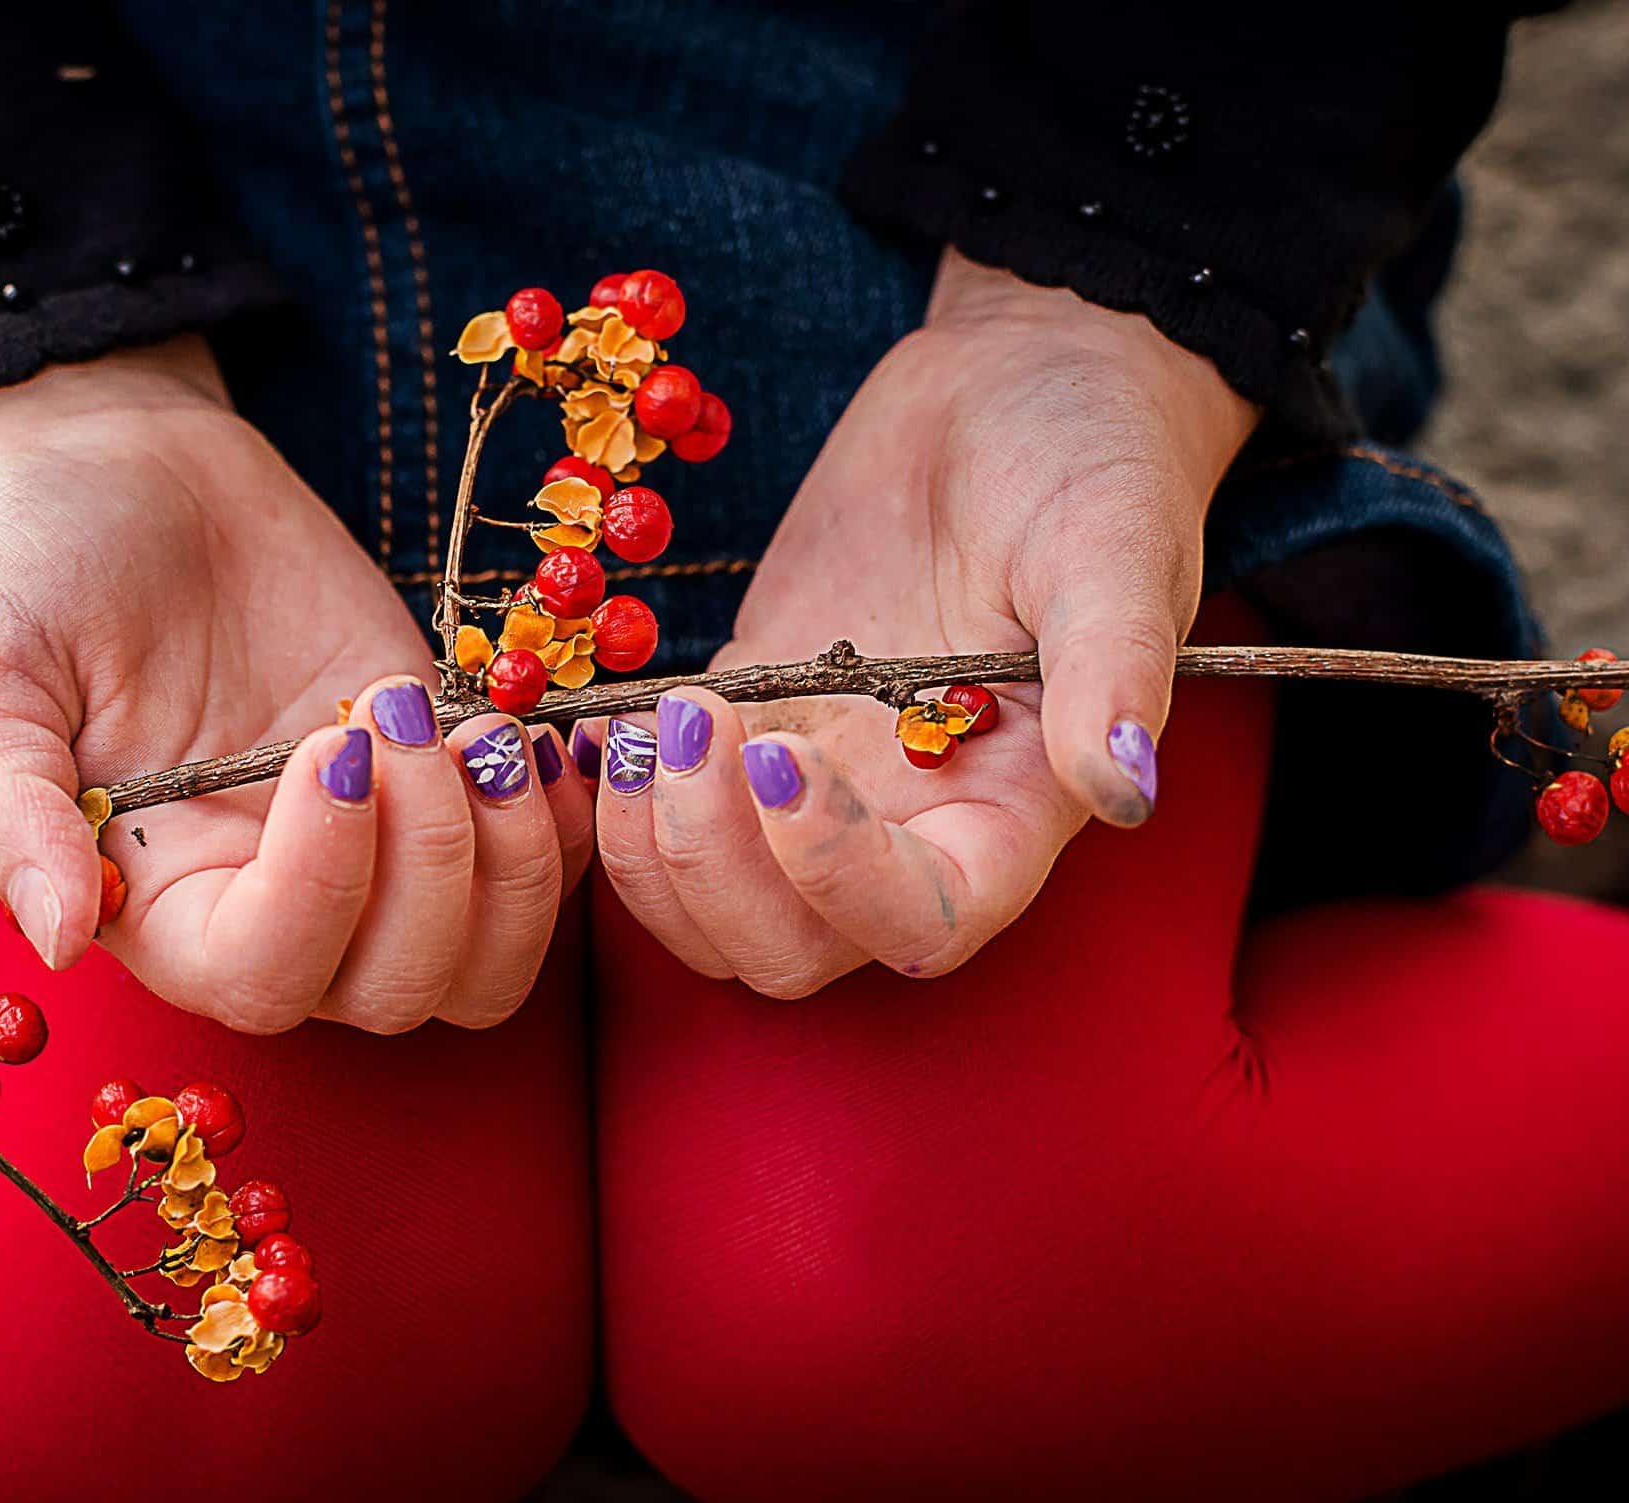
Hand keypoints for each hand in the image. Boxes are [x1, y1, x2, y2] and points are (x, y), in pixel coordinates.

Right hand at [0, 336, 591, 1031]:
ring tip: (470, 729)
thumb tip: (62, 938)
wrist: (119, 472)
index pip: (263, 979)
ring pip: (486, 963)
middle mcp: (273, 905)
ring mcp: (373, 853)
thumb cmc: (29, 572)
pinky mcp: (442, 787)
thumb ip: (4, 809)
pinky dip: (563, 825)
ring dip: (510, 859)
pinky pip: (542, 875)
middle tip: (398, 715)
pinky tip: (524, 734)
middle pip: (394, 990)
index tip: (329, 745)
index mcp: (158, 907)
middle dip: (430, 864)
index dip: (321, 890)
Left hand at [590, 249, 1257, 995]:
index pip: (919, 923)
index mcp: (1009, 809)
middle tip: (688, 729)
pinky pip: (660, 813)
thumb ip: (1116, 669)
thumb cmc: (1093, 459)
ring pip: (707, 907)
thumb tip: (1124, 786)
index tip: (784, 754)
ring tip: (640, 727)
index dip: (835, 879)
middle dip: (712, 870)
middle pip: (788, 946)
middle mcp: (908, 820)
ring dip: (648, 848)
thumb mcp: (1117, 545)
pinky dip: (611, 794)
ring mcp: (819, 777)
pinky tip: (597, 717)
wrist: (1016, 381)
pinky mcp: (751, 714)